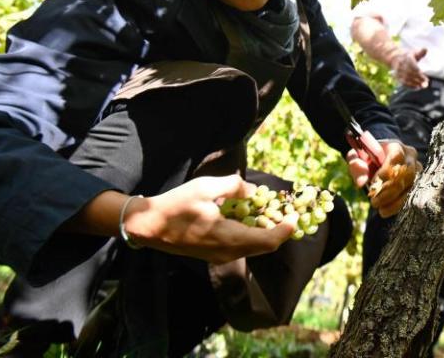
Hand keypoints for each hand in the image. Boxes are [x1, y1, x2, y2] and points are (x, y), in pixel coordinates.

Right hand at [123, 174, 296, 263]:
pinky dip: (250, 233)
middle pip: (264, 246)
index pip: (269, 241)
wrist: (148, 226)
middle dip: (278, 229)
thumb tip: (253, 191)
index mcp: (229, 238)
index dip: (286, 230)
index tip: (295, 216)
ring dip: (264, 231)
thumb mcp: (206, 187)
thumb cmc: (176, 205)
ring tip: (268, 210)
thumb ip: (233, 187)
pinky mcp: (213, 254)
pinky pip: (240, 246)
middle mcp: (228, 252)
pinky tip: (247, 216)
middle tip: (284, 211)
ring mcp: (220, 256)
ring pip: (252, 246)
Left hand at [347, 140, 419, 216]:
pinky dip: (399, 206)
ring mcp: (417, 172)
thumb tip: (361, 183)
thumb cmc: (369, 158)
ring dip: (396, 202)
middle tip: (374, 202)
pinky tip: (386, 212)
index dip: (386, 172)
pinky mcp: (418, 184)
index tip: (372, 185)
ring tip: (380, 211)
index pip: (397, 157)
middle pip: (407, 174)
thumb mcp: (358, 157)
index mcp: (396, 147)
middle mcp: (411, 158)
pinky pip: (412, 196)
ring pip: (412, 187)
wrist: (381, 159)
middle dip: (390, 190)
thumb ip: (357, 165)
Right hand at [391, 48, 428, 88]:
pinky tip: (417, 88)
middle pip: (410, 73)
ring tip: (422, 86)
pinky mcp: (397, 77)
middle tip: (426, 83)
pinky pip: (403, 83)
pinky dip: (410, 86)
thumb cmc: (407, 56)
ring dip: (415, 83)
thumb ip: (420, 52)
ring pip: (407, 79)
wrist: (394, 58)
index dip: (419, 73)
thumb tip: (426, 49)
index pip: (413, 66)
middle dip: (419, 79)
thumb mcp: (414, 53)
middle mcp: (401, 64)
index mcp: (406, 57)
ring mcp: (398, 71)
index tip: (426, 78)